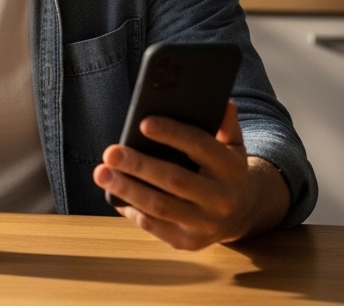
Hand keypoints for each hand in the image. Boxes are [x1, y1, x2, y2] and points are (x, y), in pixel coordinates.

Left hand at [92, 102, 289, 249]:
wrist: (241, 212)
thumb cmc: (225, 169)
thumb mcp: (233, 145)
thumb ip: (226, 123)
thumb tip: (222, 100)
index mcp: (232, 168)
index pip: (201, 146)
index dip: (172, 134)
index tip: (143, 122)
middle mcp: (222, 199)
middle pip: (175, 180)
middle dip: (139, 165)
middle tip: (110, 152)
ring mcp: (205, 224)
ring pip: (160, 207)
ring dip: (127, 189)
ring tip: (102, 173)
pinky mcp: (188, 242)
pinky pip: (154, 226)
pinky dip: (132, 209)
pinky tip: (114, 195)